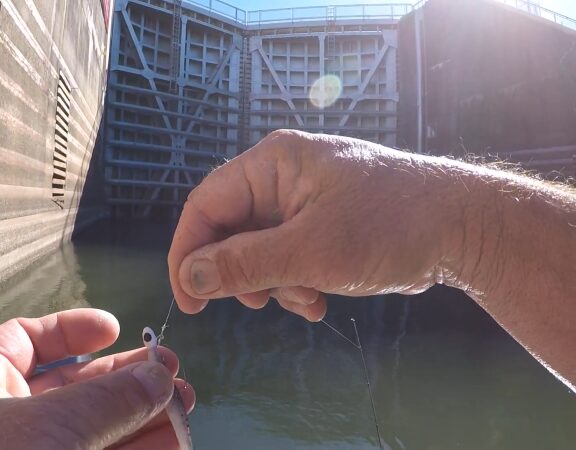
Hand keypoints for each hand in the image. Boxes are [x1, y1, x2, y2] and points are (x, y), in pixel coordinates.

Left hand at [0, 308, 194, 449]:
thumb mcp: (48, 426)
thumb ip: (107, 399)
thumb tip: (159, 376)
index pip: (21, 341)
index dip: (70, 331)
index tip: (115, 330)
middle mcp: (2, 422)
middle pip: (73, 387)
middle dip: (125, 379)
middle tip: (172, 373)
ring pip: (95, 430)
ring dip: (142, 417)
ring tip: (185, 407)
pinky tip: (172, 443)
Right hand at [168, 130, 465, 320]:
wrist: (462, 230)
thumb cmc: (388, 227)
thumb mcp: (309, 252)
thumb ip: (244, 264)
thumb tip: (189, 276)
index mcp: (272, 163)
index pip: (206, 205)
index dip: (188, 252)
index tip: (188, 299)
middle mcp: (281, 177)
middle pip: (230, 230)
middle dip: (242, 274)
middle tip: (256, 303)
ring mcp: (302, 201)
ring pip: (257, 251)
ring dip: (273, 284)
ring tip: (306, 300)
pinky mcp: (320, 224)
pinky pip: (285, 257)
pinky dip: (294, 283)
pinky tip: (318, 300)